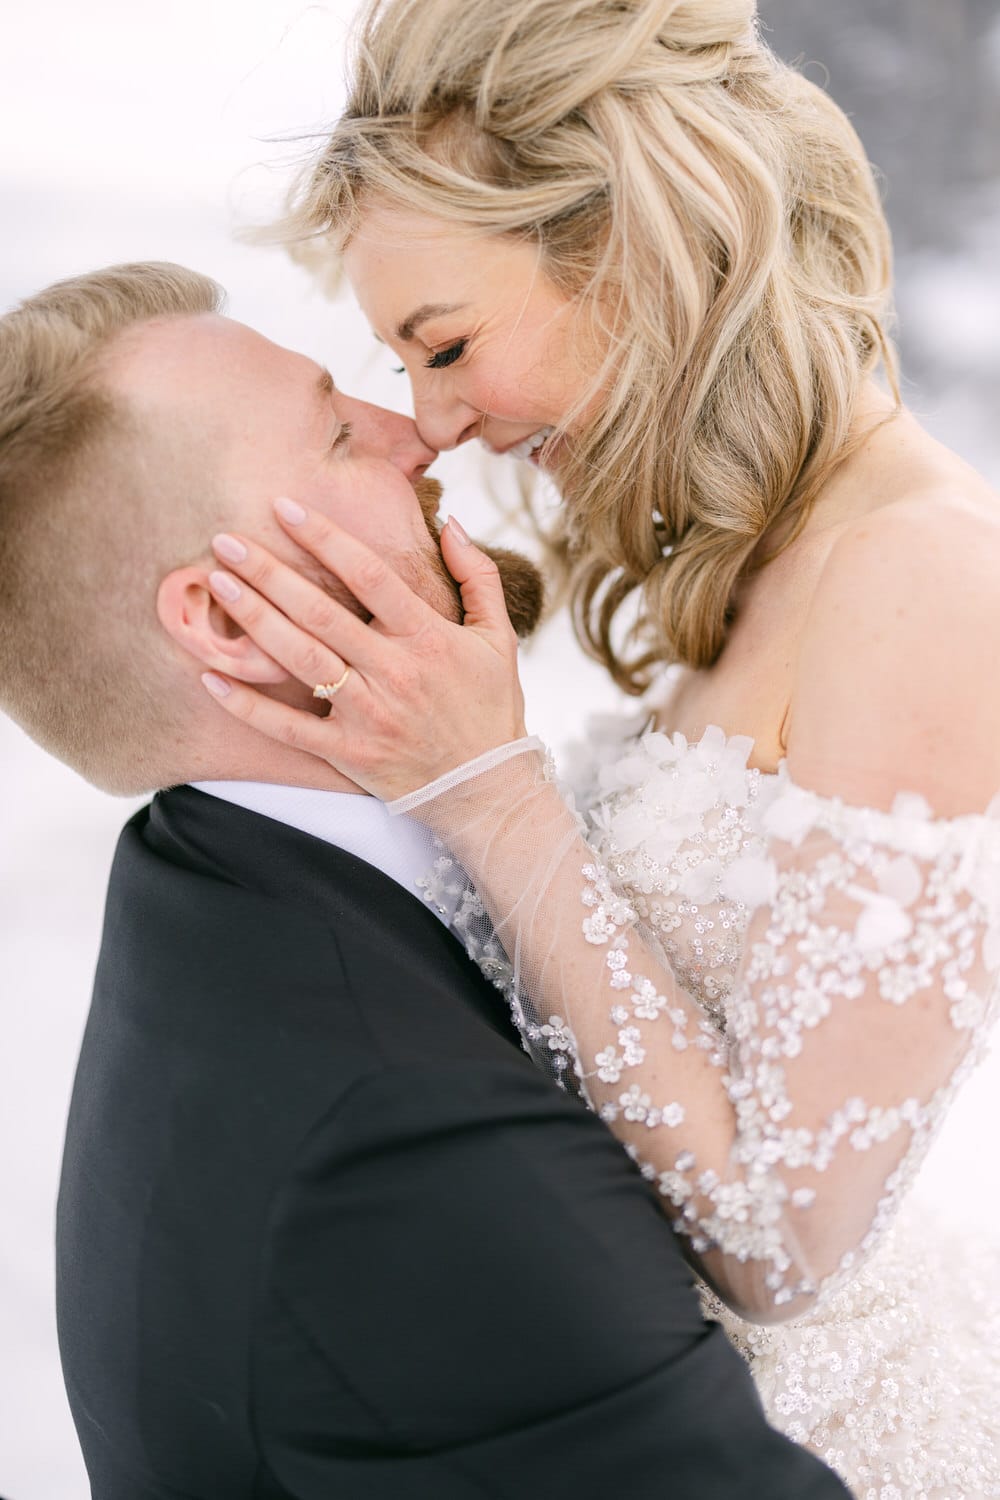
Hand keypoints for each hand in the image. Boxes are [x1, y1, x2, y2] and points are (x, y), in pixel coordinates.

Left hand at [200, 498, 528, 800]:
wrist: (486, 789)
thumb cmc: (490, 707)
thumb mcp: (498, 638)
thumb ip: (476, 577)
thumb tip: (450, 523)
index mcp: (427, 637)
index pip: (370, 575)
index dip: (325, 538)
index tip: (286, 508)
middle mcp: (393, 672)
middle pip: (321, 612)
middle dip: (270, 572)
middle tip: (226, 540)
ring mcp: (367, 714)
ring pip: (301, 658)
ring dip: (256, 619)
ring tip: (218, 585)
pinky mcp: (348, 752)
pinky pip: (289, 728)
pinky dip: (248, 705)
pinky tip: (211, 677)